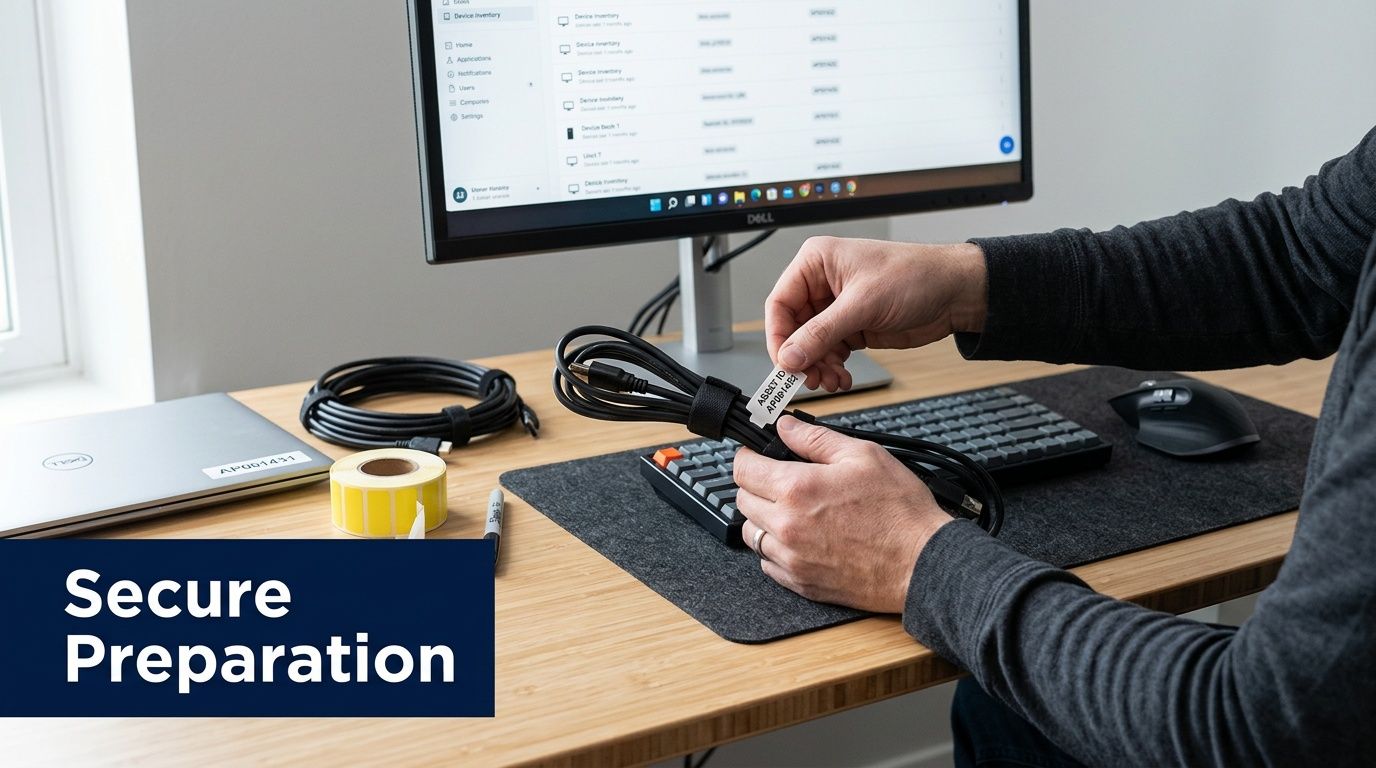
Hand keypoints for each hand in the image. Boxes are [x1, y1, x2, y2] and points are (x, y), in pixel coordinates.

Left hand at [733, 416, 954, 612]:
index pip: (743, 469)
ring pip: (752, 534)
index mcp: (797, 489)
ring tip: (794, 511)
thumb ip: (815, 439)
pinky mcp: (801, 583)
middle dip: (757, 485)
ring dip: (764, 519)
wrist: (922, 564)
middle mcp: (786, 526)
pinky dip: (777, 549)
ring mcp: (791, 558)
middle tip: (784, 481)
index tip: (759, 456)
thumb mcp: (863, 456)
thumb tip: (785, 427)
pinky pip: (768, 563)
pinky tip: (802, 539)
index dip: (749, 456)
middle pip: (743, 501)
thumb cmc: (900, 511)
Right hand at [765, 237, 987, 390]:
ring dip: (818, 367)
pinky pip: (829, 352)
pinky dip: (832, 368)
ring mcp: (836, 307)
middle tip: (809, 379)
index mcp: (816, 262)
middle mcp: (822, 284)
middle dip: (801, 357)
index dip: (778, 336)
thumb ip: (822, 332)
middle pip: (793, 329)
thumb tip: (790, 356)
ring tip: (831, 380)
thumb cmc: (916, 275)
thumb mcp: (863, 304)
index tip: (785, 364)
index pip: (780, 303)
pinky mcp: (852, 327)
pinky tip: (842, 377)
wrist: (955, 292)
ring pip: (810, 345)